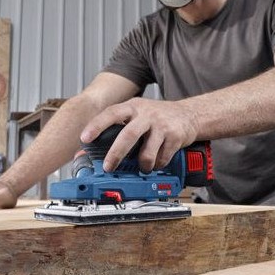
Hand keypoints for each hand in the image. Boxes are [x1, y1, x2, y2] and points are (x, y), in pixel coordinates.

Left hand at [80, 97, 197, 172]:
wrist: (189, 114)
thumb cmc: (157, 116)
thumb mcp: (136, 113)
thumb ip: (117, 127)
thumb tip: (92, 148)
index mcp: (133, 107)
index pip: (111, 114)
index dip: (96, 126)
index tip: (85, 138)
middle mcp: (146, 114)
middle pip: (128, 135)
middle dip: (116, 154)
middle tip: (108, 167)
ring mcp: (161, 125)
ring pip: (147, 152)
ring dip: (142, 164)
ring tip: (143, 166)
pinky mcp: (175, 137)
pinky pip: (161, 158)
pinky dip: (157, 165)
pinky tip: (157, 161)